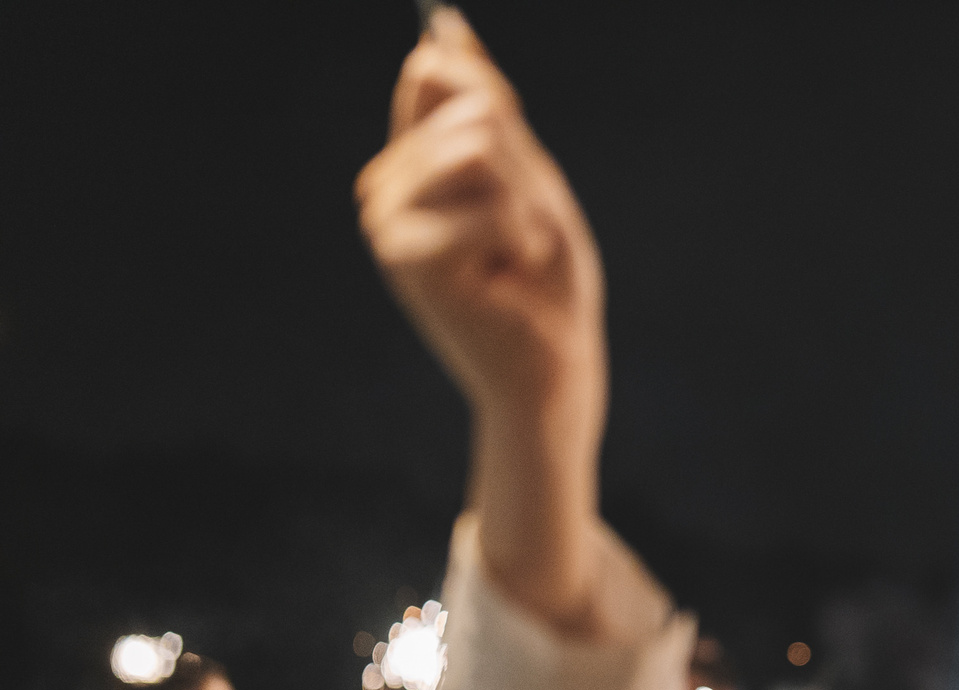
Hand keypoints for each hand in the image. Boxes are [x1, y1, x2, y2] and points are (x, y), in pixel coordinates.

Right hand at [358, 12, 603, 442]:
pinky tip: (507, 277)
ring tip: (514, 256)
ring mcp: (387, 218)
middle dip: (525, 175)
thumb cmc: (547, 285)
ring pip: (479, 149)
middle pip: (473, 111)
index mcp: (412, 162)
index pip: (439, 74)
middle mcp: (385, 184)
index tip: (516, 165)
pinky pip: (490, 202)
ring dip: (526, 206)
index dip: (493, 101)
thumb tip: (445, 26)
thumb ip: (489, 108)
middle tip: (522, 237)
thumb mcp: (528, 177)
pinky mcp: (405, 254)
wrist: (553, 368)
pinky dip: (523, 237)